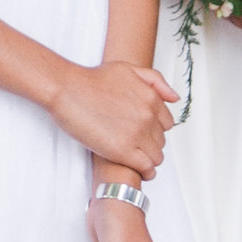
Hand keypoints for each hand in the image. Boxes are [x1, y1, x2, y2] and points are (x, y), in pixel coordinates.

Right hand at [52, 58, 178, 178]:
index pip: (167, 124)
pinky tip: (138, 171)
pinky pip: (146, 168)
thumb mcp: (128, 69)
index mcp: (151, 99)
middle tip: (134, 146)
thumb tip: (174, 97)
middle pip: (161, 141)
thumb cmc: (92, 80)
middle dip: (150, 144)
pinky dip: (145, 172)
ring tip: (135, 159)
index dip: (154, 130)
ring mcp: (137, 134)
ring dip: (148, 159)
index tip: (144, 133)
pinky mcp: (122, 151)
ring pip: (156, 156)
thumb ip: (155, 81)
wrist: (67, 89)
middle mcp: (148, 117)